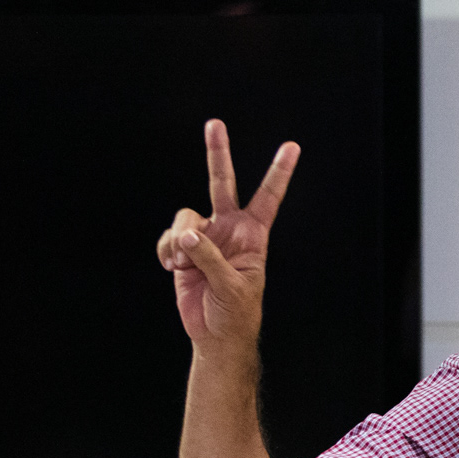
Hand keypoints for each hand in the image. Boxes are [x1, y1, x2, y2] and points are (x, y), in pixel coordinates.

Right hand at [158, 119, 299, 353]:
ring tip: (183, 264)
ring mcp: (205, 237)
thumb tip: (187, 234)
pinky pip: (168, 237)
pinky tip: (172, 267)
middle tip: (215, 123)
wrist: (214, 334)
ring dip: (179, 240)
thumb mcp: (231, 287)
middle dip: (218, 154)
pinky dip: (166, 250)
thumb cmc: (235, 313)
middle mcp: (229, 229)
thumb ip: (210, 257)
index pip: (268, 198)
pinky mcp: (182, 249)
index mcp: (253, 236)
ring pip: (185, 217)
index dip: (279, 173)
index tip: (292, 146)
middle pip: (222, 184)